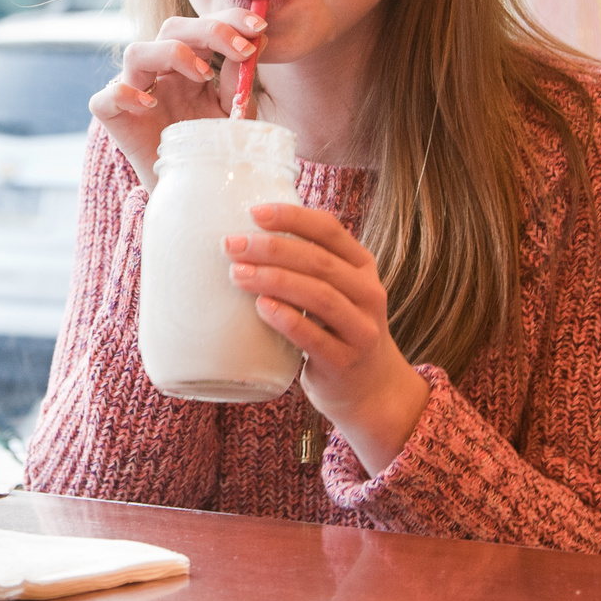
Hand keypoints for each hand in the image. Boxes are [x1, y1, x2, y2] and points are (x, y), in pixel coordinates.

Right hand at [88, 9, 268, 188]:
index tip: (259, 28)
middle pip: (170, 29)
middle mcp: (160, 73)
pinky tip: (151, 106)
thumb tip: (261, 38)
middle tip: (241, 50)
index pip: (201, 26)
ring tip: (203, 75)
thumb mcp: (233, 110)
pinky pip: (105, 97)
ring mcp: (134, 92)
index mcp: (188, 65)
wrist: (194, 191)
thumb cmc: (212, 148)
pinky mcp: (115, 118)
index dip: (228, 19)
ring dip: (172, 54)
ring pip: (135, 52)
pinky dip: (124, 94)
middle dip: (209, 30)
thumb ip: (240, 78)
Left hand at [224, 203, 430, 475]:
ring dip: (274, 280)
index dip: (292, 218)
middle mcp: (367, 293)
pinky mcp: (344, 361)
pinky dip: (286, 320)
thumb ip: (307, 265)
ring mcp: (360, 329)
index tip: (254, 212)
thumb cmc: (336, 328)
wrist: (368, 388)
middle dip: (272, 249)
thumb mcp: (335, 290)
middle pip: (319, 262)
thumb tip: (246, 234)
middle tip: (232, 245)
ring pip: (318, 296)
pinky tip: (262, 308)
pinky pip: (314, 337)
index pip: (329, 230)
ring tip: (238, 274)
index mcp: (361, 266)